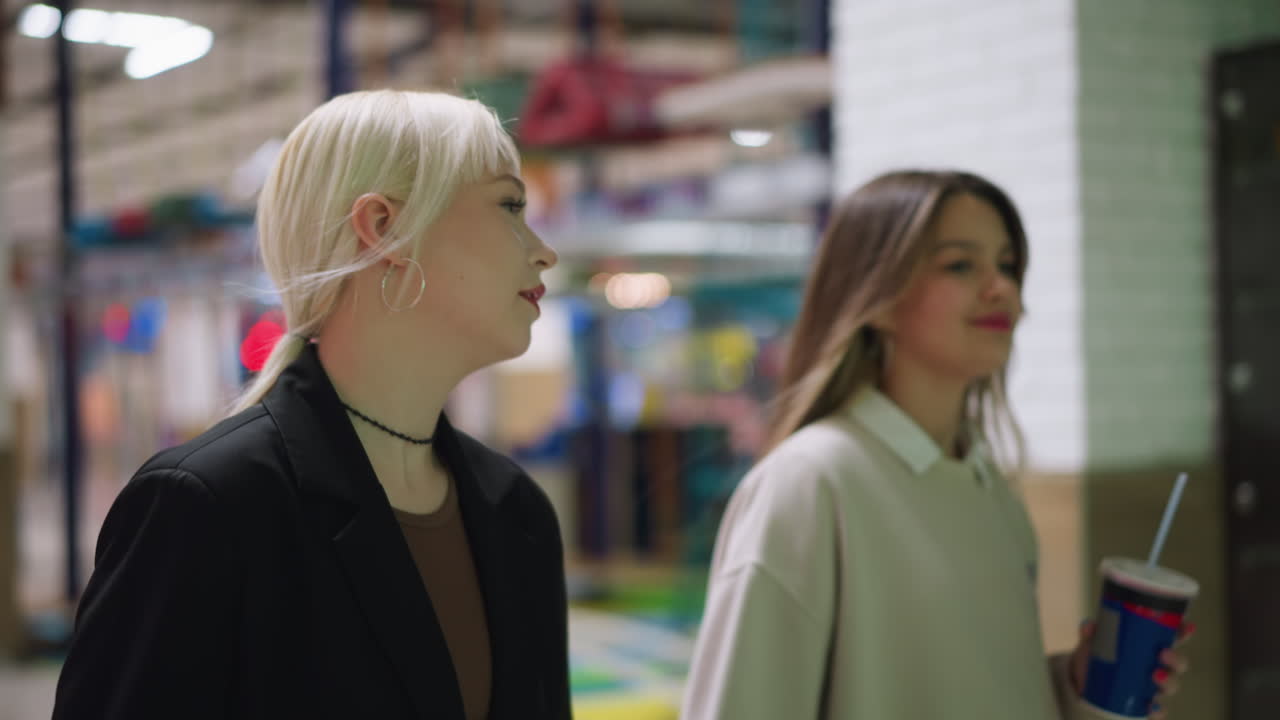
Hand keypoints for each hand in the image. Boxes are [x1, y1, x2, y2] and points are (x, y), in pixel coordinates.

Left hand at [1069, 620, 1195, 718]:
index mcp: (1149, 646)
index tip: (1187, 628)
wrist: (1082, 683)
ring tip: (1155, 675)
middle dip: (1176, 659)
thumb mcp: (1092, 643)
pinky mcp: (1144, 706)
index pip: (1172, 638)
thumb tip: (1089, 626)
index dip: (1183, 633)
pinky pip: (1159, 711)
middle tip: (1163, 653)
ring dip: (1169, 680)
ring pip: (1172, 685)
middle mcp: (1156, 666)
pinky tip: (1151, 706)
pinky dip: (1158, 710)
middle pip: (1178, 663)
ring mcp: (1152, 687)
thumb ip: (1090, 633)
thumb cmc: (1095, 657)